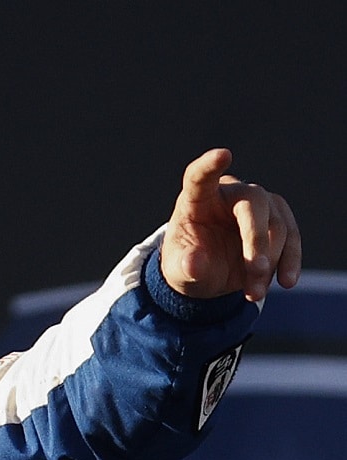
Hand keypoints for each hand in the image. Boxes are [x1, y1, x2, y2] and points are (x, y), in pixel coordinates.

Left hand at [161, 148, 301, 302]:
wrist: (207, 275)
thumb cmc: (188, 263)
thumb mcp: (178, 271)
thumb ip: (185, 266)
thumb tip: (195, 264)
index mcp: (196, 199)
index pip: (200, 177)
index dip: (210, 166)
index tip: (223, 155)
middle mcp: (230, 195)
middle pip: (253, 203)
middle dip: (256, 239)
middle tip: (255, 270)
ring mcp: (257, 206)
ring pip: (276, 225)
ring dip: (270, 261)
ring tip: (254, 293)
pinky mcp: (277, 221)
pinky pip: (292, 237)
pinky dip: (291, 260)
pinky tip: (287, 281)